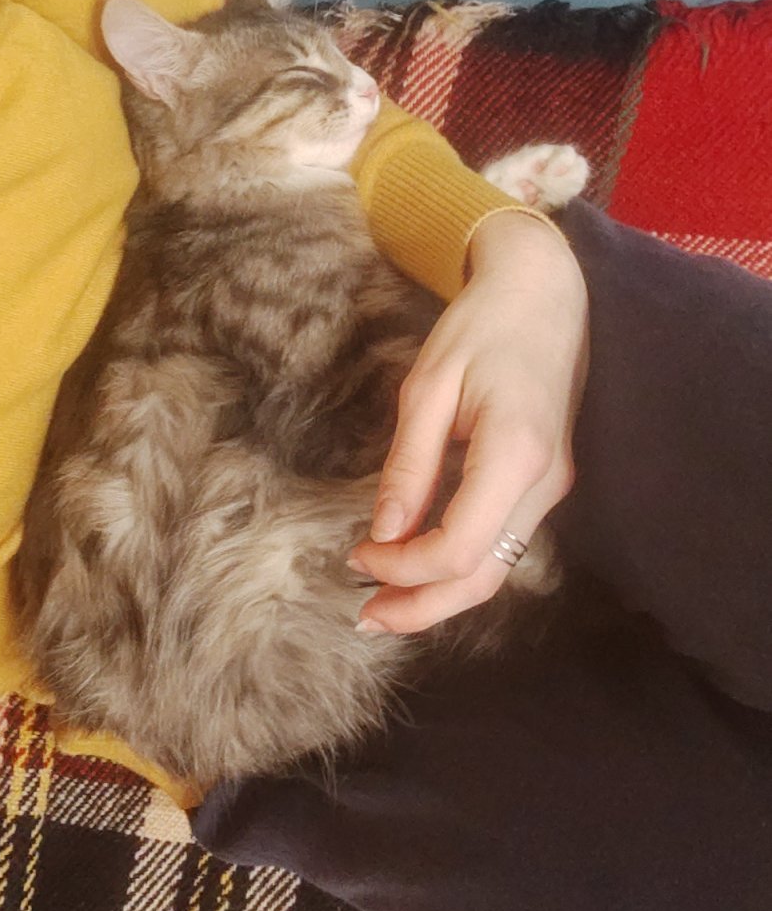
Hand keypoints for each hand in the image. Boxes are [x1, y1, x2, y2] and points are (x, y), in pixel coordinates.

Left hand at [349, 210, 588, 632]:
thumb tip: (383, 534)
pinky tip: (421, 566)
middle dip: (422, 605)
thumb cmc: (483, 326)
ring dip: (441, 594)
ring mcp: (553, 486)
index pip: (460, 546)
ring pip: (498, 567)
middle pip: (485, 576)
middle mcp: (545, 482)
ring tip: (384, 603)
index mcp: (516, 454)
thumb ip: (409, 465)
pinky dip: (461, 565)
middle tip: (365, 619)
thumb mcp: (429, 386)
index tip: (357, 556)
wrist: (547, 292)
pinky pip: (503, 541)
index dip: (404, 567)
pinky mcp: (547, 481)